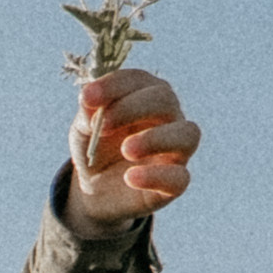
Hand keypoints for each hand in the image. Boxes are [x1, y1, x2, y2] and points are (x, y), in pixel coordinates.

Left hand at [68, 67, 198, 231]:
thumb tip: (89, 100)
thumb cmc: (96, 150)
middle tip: (103, 126)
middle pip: (165, 99)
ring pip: (187, 134)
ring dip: (156, 139)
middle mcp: (168, 118)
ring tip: (126, 150)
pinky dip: (156, 176)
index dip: (114, 85)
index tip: (88, 97)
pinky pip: (179, 179)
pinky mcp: (174, 184)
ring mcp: (176, 150)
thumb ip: (87, 115)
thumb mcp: (84, 131)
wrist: (95, 192)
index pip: (138, 80)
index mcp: (146, 95)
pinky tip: (130, 178)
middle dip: (132, 108)